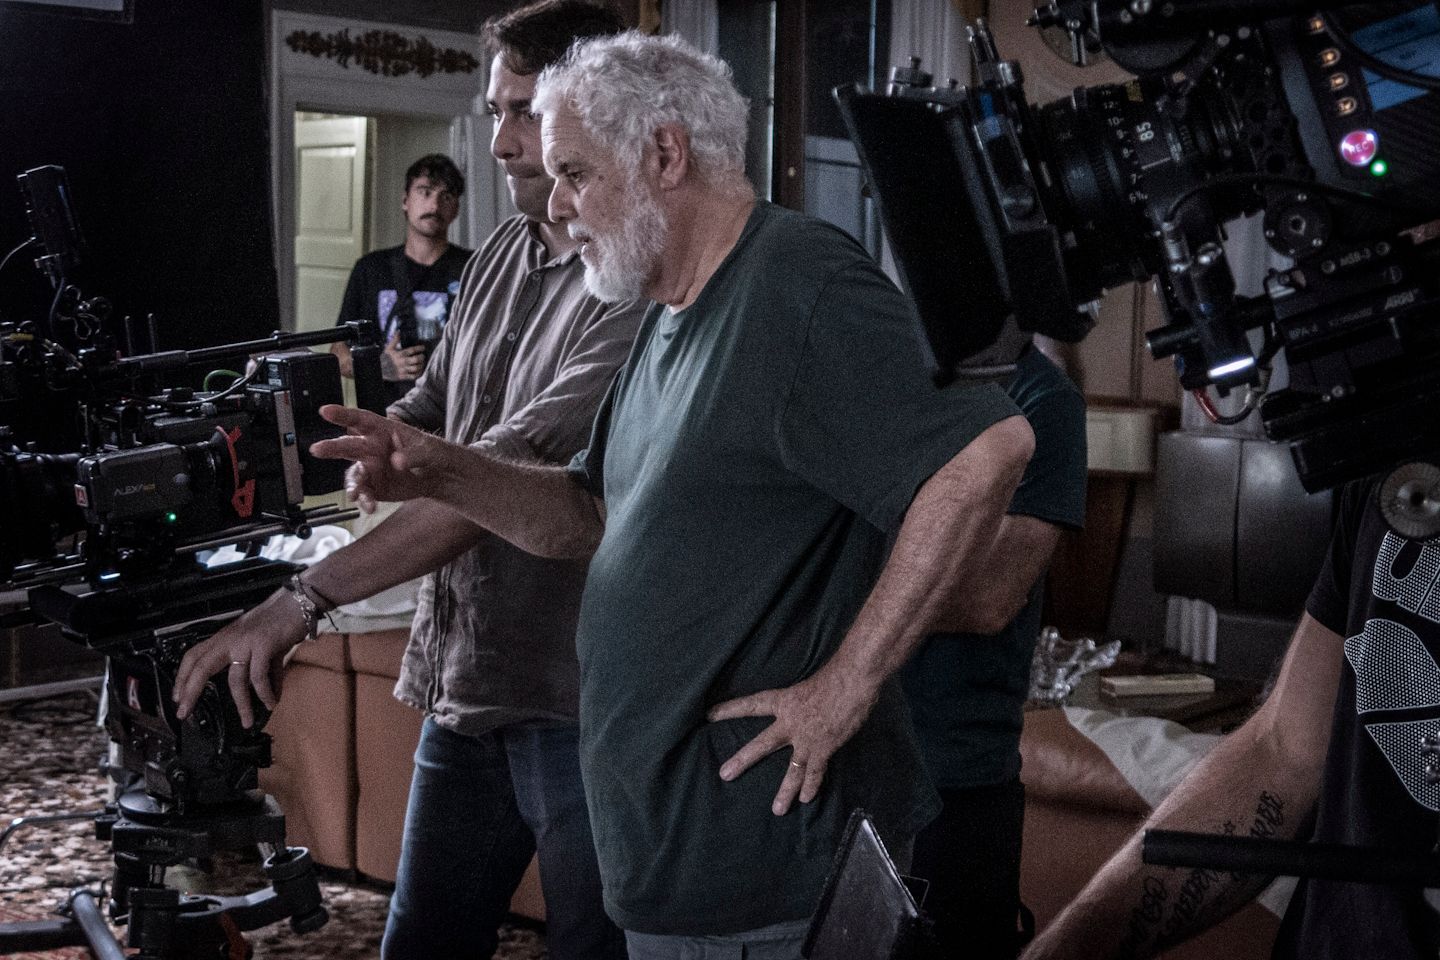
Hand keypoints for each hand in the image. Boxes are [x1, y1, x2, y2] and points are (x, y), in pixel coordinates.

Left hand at [172, 590, 305, 727]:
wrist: (297, 603)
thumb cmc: (279, 621)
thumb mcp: (258, 642)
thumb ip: (257, 665)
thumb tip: (266, 691)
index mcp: (224, 638)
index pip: (193, 655)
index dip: (182, 677)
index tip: (177, 697)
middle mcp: (230, 639)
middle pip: (201, 667)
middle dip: (190, 691)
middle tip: (183, 712)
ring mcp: (246, 642)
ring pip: (236, 680)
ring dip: (242, 705)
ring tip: (246, 722)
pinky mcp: (264, 645)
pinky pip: (260, 677)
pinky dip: (266, 693)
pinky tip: (271, 702)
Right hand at [312, 404, 457, 505]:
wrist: (438, 476)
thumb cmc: (433, 454)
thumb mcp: (429, 450)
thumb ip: (414, 455)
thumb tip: (397, 461)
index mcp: (383, 430)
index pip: (361, 420)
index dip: (343, 414)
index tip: (325, 411)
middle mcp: (371, 447)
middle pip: (348, 445)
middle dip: (332, 447)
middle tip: (318, 449)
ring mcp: (370, 467)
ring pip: (353, 474)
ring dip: (352, 484)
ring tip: (354, 494)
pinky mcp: (373, 485)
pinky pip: (363, 492)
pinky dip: (364, 499)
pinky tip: (369, 506)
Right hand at [380, 332, 425, 381]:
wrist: (379, 370)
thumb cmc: (385, 358)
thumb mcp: (388, 348)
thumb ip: (395, 340)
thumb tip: (398, 331)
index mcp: (399, 354)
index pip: (412, 350)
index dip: (419, 348)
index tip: (423, 347)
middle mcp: (402, 362)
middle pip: (416, 359)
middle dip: (421, 357)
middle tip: (423, 356)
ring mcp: (403, 370)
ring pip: (416, 368)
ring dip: (421, 365)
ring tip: (422, 363)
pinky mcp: (403, 377)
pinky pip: (413, 376)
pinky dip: (418, 373)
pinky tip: (419, 370)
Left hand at [707, 662, 881, 815]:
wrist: (852, 681)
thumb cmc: (835, 676)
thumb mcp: (808, 684)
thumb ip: (801, 700)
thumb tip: (802, 709)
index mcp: (784, 701)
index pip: (752, 705)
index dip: (731, 709)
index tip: (709, 715)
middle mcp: (790, 722)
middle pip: (761, 744)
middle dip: (742, 760)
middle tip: (724, 775)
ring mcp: (807, 738)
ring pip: (792, 770)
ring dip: (785, 791)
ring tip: (777, 811)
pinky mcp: (824, 747)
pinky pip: (816, 772)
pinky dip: (812, 785)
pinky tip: (806, 799)